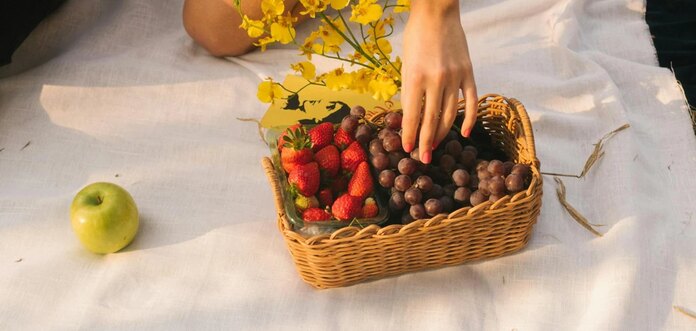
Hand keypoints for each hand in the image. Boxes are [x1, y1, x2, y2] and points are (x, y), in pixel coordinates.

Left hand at [400, 0, 476, 163]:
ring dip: (443, 133)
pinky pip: (470, 101)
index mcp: (415, 77)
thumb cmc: (415, 38)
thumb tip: (411, 117)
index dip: (410, 134)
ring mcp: (454, 77)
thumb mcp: (406, 65)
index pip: (412, 115)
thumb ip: (410, 90)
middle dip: (426, 141)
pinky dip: (469, 119)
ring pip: (450, 114)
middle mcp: (435, 79)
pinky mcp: (468, 72)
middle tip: (424, 158)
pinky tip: (464, 133)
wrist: (437, 13)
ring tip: (436, 146)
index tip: (408, 149)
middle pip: (431, 119)